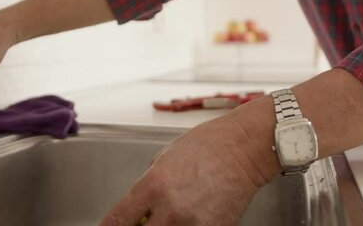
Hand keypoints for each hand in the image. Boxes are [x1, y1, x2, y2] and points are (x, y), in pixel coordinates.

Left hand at [100, 100, 280, 224]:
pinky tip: (188, 217)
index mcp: (153, 185)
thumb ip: (149, 185)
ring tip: (169, 218)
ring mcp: (193, 223)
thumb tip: (139, 208)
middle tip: (140, 224)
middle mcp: (170, 208)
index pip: (118, 220)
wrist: (244, 148)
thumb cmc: (207, 145)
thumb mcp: (164, 158)